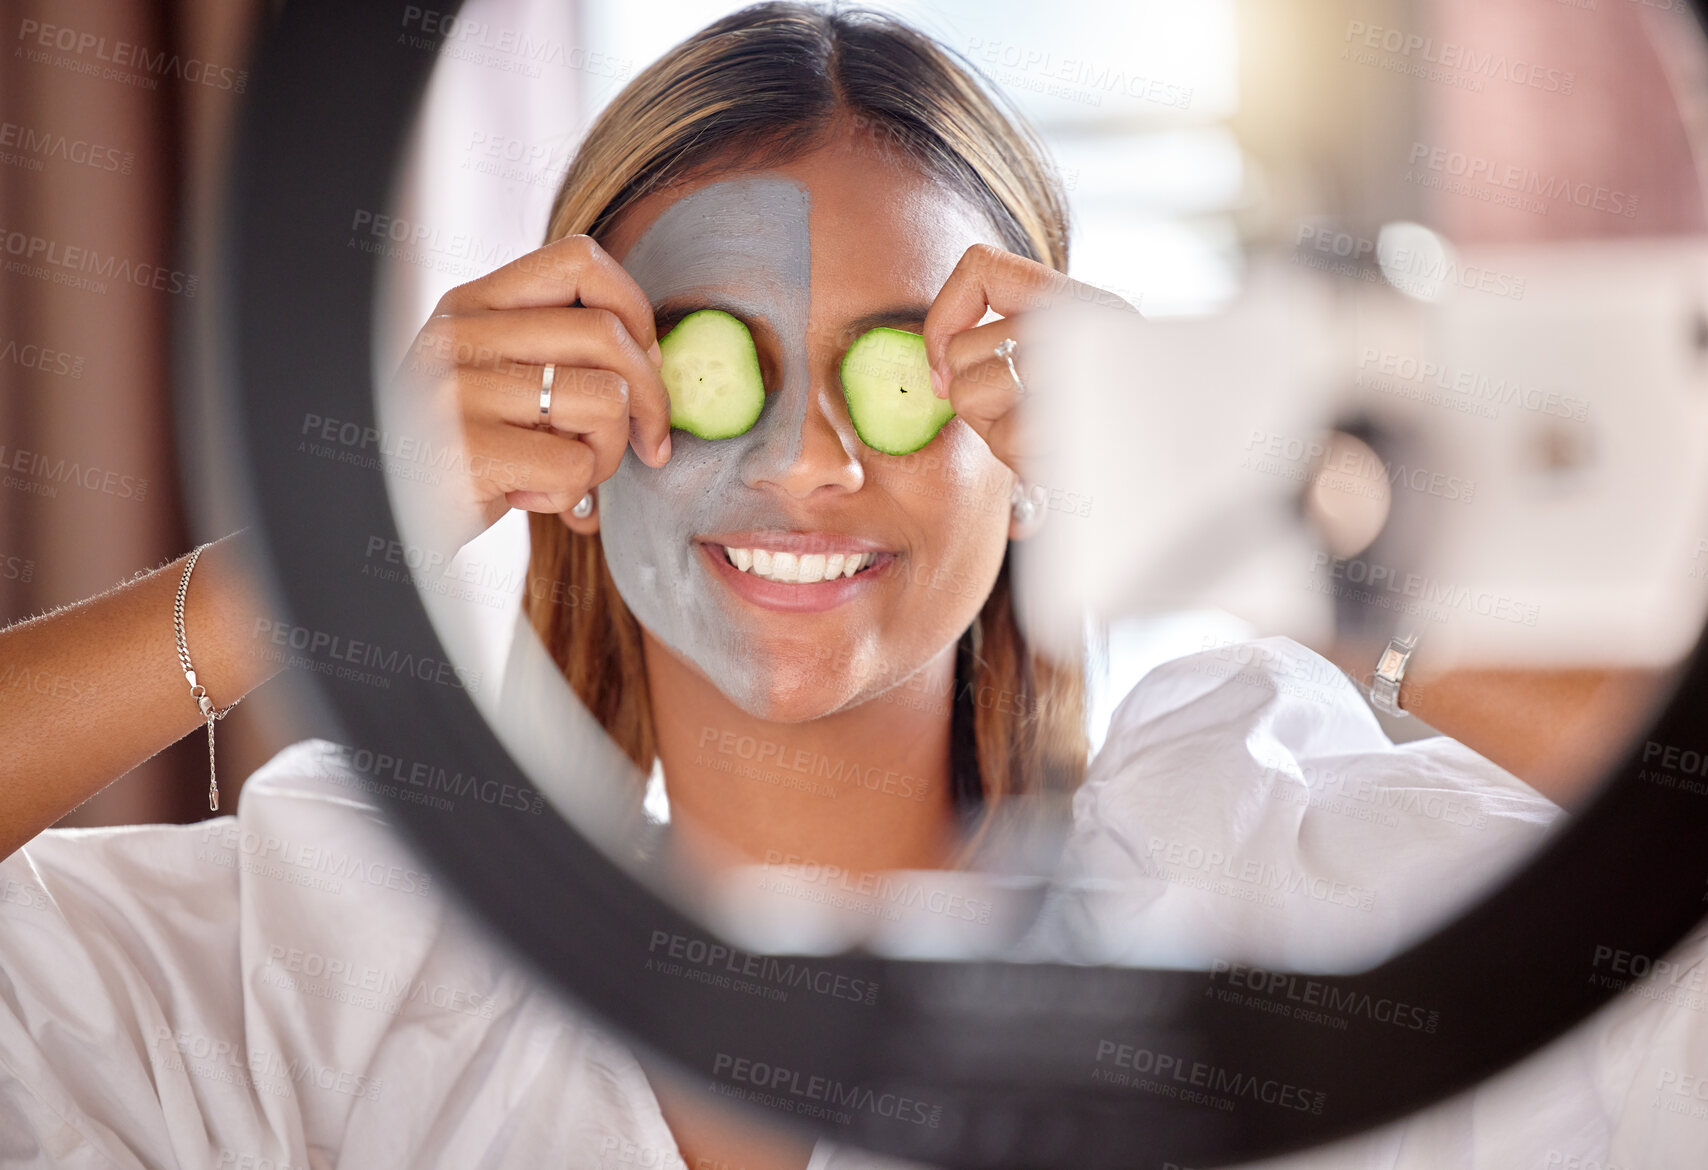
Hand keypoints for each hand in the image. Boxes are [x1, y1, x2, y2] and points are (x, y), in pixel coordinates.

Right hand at [395, 234, 670, 549]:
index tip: (643, 363)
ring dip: (607, 453)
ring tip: (568, 472)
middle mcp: (459, 335)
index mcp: (470, 305)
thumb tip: (654, 358)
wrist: (385, 520)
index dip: (634, 310)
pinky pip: (576, 463)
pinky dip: (572, 493)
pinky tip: (532, 496)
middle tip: (646, 442)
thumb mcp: (494, 379)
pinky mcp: (468, 451)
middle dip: (650, 400)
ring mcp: (458, 391)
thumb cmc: (460, 451)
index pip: (580, 260)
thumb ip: (555, 350)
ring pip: (607, 400)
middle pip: (609, 335)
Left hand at [922, 243, 1134, 483]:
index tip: (948, 366)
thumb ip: (1005, 347)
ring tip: (1046, 434)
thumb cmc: (1106, 430)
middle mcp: (1087, 320)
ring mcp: (1084, 366)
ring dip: (998, 432)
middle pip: (962, 349)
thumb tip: (939, 377)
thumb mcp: (1062, 371)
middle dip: (975, 398)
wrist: (1178, 468)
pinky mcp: (1079, 418)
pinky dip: (1023, 461)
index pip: (980, 268)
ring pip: (971, 395)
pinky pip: (1004, 440)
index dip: (945, 317)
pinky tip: (1060, 455)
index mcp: (1082, 302)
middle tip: (1024, 415)